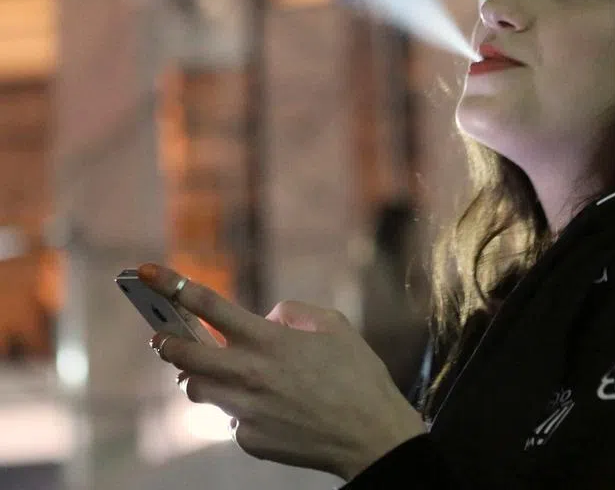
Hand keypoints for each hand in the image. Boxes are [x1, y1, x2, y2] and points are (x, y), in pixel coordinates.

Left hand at [140, 263, 426, 479]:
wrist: (370, 435)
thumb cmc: (358, 376)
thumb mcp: (335, 326)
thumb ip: (293, 313)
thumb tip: (267, 318)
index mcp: (269, 340)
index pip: (207, 305)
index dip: (172, 285)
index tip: (145, 273)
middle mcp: (248, 374)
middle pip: (184, 353)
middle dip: (165, 341)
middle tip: (160, 337)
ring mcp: (244, 410)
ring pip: (198, 389)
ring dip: (199, 377)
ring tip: (215, 372)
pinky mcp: (248, 440)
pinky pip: (230, 418)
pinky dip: (239, 408)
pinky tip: (266, 407)